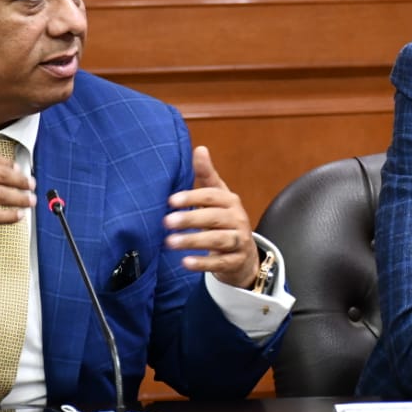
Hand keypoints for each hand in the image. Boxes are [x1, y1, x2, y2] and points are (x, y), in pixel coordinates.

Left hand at [164, 146, 257, 288]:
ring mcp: (239, 241)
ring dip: (193, 241)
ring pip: (218, 240)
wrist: (244, 255)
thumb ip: (207, 175)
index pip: (211, 196)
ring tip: (170, 242)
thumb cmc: (224, 221)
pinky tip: (185, 262)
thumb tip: (200, 148)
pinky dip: (203, 263)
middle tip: (166, 222)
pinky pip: (220, 263)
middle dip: (190, 219)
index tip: (170, 201)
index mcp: (230, 201)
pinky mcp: (236, 262)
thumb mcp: (218, 197)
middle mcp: (237, 219)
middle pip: (214, 217)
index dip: (191, 197)